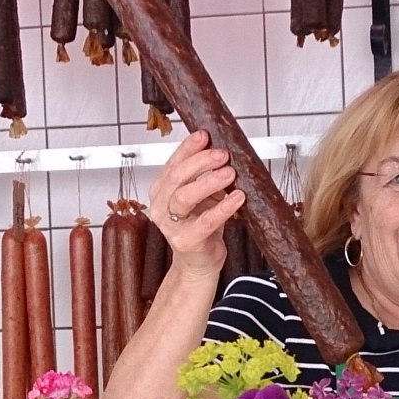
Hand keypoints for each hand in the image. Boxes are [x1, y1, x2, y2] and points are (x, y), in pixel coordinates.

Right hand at [147, 130, 246, 276]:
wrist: (199, 263)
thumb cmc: (201, 227)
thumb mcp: (202, 196)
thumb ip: (205, 175)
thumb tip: (221, 149)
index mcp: (161, 191)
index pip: (172, 163)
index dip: (188, 148)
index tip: (204, 135)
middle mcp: (161, 206)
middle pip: (176, 178)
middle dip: (201, 162)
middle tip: (222, 154)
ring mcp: (171, 225)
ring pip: (184, 197)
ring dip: (209, 182)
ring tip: (229, 173)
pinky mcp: (186, 242)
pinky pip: (205, 222)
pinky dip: (223, 208)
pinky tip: (238, 198)